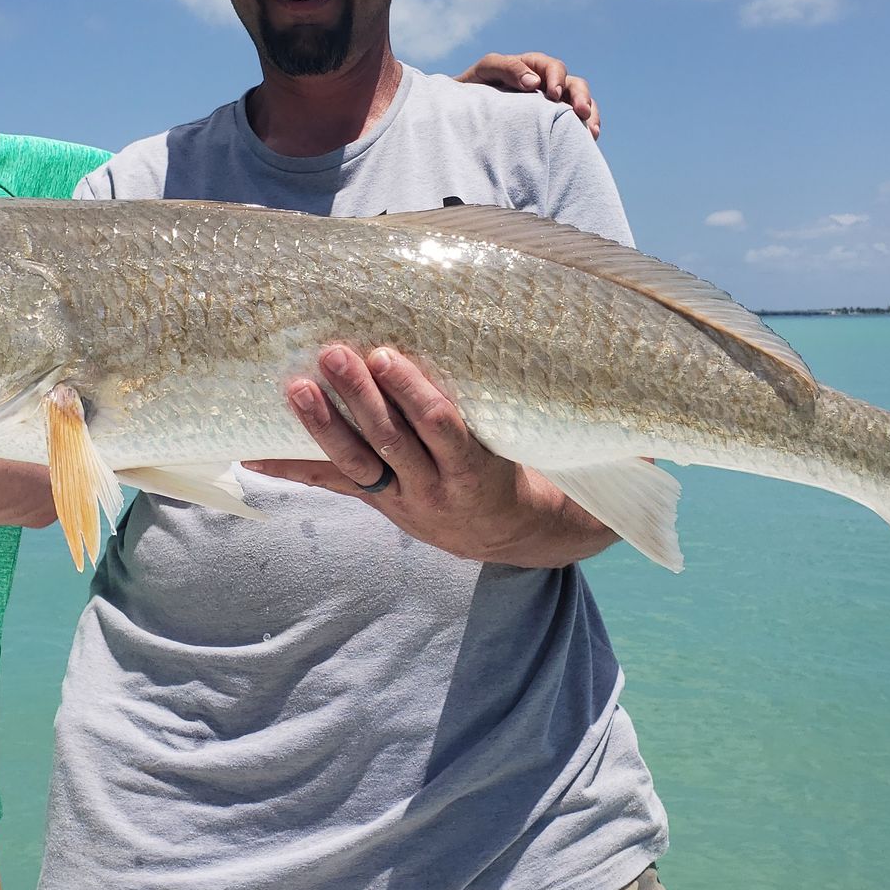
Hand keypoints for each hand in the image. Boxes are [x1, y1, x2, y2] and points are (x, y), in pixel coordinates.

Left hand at [243, 345, 614, 566]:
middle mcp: (435, 492)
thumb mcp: (570, 447)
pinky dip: (289, 463)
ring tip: (294, 382)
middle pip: (392, 442)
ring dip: (322, 423)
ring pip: (356, 460)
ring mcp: (401, 497)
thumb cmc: (547, 467)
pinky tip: (246, 447)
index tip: (396, 358)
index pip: (447, 433)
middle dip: (362, 397)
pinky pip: (329, 482)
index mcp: (481, 476)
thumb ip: (593, 421)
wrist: (527, 538)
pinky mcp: (376, 497)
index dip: (419, 399)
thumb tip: (643, 387)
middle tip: (336, 352)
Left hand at [455, 51, 600, 138]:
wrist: (464, 114)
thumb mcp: (486, 71)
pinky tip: (587, 144)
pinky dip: (585, 132)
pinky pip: (576, 126)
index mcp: (534, 67)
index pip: (553, 68)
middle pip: (575, 85)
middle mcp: (549, 85)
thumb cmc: (473, 87)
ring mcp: (554, 106)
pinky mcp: (554, 126)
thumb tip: (533, 82)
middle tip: (580, 111)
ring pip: (582, 105)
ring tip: (591, 133)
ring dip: (590, 116)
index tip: (553, 94)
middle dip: (581, 97)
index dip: (557, 78)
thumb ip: (507, 68)